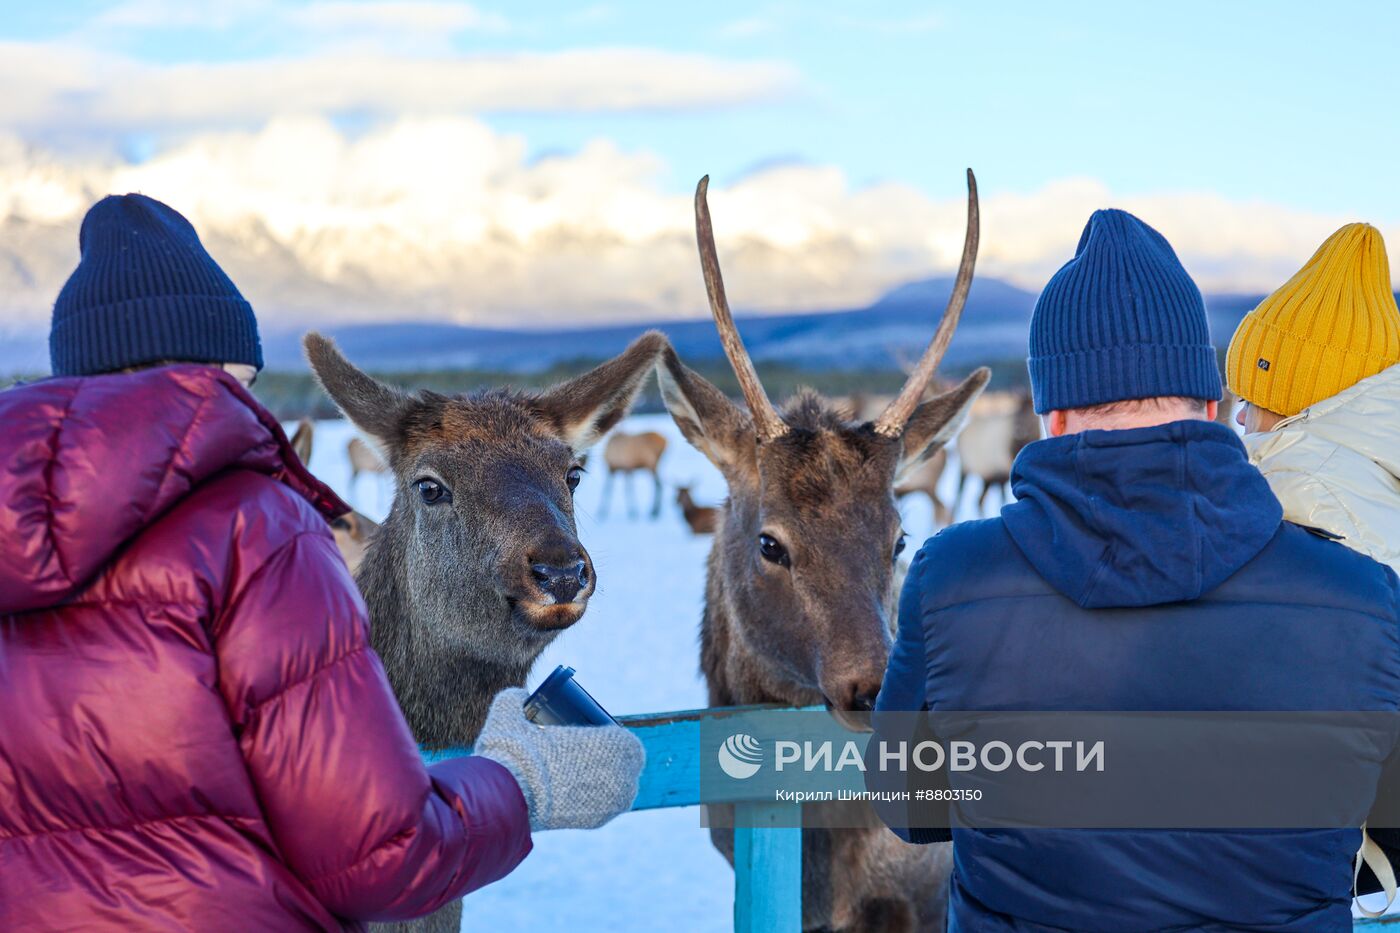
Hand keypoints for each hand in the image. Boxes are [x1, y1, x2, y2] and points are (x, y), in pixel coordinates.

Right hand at [474, 688, 643, 830]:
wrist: (510, 797)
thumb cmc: (516, 751)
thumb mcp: (513, 712)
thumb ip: (516, 699)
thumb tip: (521, 698)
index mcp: (616, 745)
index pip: (627, 741)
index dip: (615, 738)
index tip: (596, 735)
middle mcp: (623, 775)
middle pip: (628, 765)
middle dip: (615, 759)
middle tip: (590, 753)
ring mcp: (613, 802)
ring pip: (621, 788)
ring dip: (613, 780)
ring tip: (592, 772)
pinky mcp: (598, 822)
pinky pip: (608, 807)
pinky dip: (601, 800)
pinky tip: (590, 792)